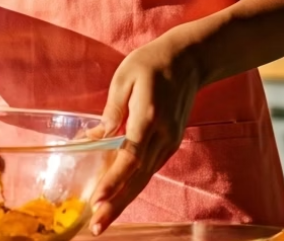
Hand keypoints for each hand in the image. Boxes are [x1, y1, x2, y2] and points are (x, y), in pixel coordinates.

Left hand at [88, 34, 200, 234]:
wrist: (190, 60)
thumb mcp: (125, 78)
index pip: (130, 158)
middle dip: (116, 204)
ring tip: (103, 220)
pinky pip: (149, 169)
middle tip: (96, 227)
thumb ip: (111, 111)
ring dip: (124, 200)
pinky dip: (133, 185)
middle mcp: (163, 136)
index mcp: (149, 117)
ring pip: (144, 178)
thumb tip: (93, 139)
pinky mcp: (171, 143)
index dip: (113, 181)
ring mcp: (170, 141)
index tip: (97, 200)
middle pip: (138, 177)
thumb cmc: (152, 63)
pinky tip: (118, 197)